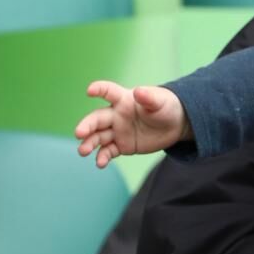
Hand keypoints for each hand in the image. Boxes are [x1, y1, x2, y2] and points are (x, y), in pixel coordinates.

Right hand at [74, 81, 189, 167]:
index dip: (99, 89)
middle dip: (87, 126)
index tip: (90, 91)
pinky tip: (100, 163)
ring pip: (99, 137)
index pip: (108, 92)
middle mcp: (116, 115)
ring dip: (89, 143)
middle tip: (79, 133)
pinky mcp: (122, 145)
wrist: (175, 125)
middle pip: (97, 119)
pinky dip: (103, 157)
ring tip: (83, 151)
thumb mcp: (160, 102)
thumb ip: (149, 98)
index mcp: (124, 100)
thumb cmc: (166, 107)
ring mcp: (118, 131)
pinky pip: (109, 151)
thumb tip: (138, 91)